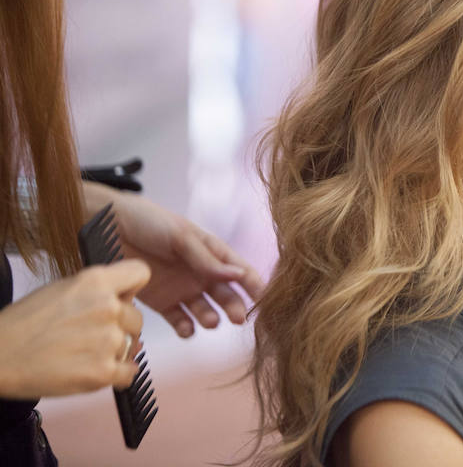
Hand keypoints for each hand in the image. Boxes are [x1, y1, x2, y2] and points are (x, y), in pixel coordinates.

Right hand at [0, 260, 148, 398]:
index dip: (132, 288)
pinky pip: (129, 373)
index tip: (124, 297)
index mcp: (95, 281)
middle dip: (120, 327)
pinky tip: (92, 370)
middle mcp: (107, 307)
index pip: (141, 273)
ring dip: (115, 352)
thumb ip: (98, 290)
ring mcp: (108, 341)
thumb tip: (126, 298)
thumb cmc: (22, 324)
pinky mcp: (103, 372)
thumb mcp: (62, 289)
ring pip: (132, 345)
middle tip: (90, 335)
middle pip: (137, 317)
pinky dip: (115, 375)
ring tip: (82, 354)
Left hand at [82, 181, 264, 337]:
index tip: (266, 299)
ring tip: (210, 321)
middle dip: (235, 306)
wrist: (106, 226)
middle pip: (226, 295)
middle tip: (238, 317)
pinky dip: (185, 328)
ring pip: (205, 310)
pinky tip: (187, 329)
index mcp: (211, 252)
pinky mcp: (160, 301)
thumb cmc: (148, 222)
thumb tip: (239, 275)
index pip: (240, 270)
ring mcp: (181, 288)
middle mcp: (200, 272)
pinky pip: (179, 320)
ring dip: (211, 317)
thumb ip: (208, 259)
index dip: (255, 284)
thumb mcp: (182, 237)